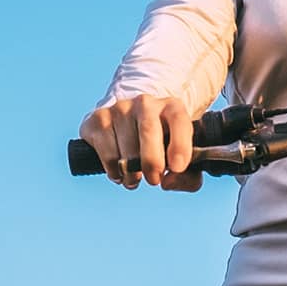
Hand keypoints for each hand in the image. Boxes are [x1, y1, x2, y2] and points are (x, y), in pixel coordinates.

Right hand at [79, 93, 206, 192]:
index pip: (179, 119)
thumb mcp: (182, 161)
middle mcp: (145, 103)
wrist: (131, 128)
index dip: (180, 145)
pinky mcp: (99, 119)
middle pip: (149, 131)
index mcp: (172, 107)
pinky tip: (120, 171)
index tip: (177, 168)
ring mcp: (120, 108)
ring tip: (136, 177)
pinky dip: (114, 171)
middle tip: (154, 180)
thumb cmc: (162, 148)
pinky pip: (107, 153)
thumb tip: (167, 182)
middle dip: (152, 162)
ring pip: (126, 148)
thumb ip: (188, 177)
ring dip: (132, 173)